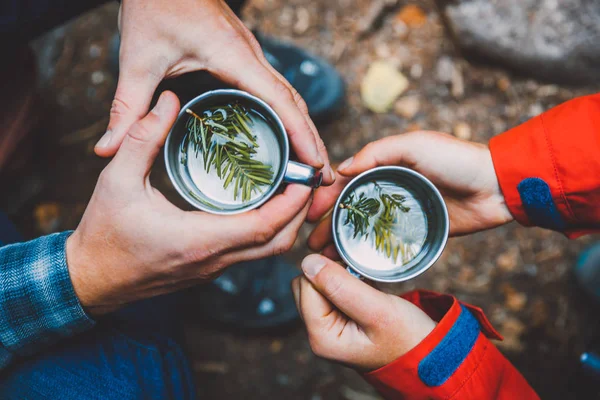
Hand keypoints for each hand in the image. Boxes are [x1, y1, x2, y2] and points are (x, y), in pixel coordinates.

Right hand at [68, 91, 311, 315]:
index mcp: (199, 240)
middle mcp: (213, 260)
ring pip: (266, 252)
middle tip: (304, 178)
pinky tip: (261, 204)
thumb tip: (169, 101)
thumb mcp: (118, 180)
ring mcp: (212, 269)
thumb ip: (143, 138)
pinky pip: (249, 253)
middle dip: (299, 213)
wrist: (91, 278)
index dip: (292, 203)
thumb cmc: (103, 233)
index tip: (304, 176)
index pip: (264, 227)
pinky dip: (266, 231)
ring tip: (288, 186)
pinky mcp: (207, 269)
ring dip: (285, 223)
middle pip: (277, 244)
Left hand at [94, 0, 333, 183]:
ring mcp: (251, 56)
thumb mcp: (138, 58)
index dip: (301, 134)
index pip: (279, 101)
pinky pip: (276, 90)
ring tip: (313, 164)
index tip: (315, 164)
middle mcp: (251, 57)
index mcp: (234, 57)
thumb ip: (127, 106)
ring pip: (290, 97)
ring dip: (305, 129)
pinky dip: (289, 116)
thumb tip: (109, 149)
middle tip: (323, 178)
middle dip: (313, 141)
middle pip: (295, 103)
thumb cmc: (155, 6)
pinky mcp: (245, 57)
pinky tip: (285, 136)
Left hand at [292, 254, 435, 370]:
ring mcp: (328, 328)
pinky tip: (363, 285)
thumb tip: (308, 261)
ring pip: (317, 285)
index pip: (306, 286)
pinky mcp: (339, 320)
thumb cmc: (408, 338)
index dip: (327, 270)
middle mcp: (319, 334)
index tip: (352, 267)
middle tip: (356, 270)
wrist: (430, 355)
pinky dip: (344, 281)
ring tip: (361, 278)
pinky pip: (330, 291)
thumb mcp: (378, 310)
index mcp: (321, 337)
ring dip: (336, 275)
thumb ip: (342, 286)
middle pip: (305, 285)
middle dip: (327, 271)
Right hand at [307, 131, 512, 256]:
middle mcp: (388, 189)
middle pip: (350, 209)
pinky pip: (385, 242)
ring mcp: (400, 213)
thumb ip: (378, 152)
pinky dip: (367, 251)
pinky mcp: (415, 232)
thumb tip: (342, 169)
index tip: (310, 213)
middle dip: (328, 224)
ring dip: (342, 241)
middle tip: (311, 243)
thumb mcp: (415, 145)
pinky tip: (352, 263)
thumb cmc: (456, 159)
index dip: (325, 196)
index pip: (346, 181)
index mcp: (384, 166)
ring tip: (325, 258)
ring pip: (364, 228)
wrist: (495, 187)